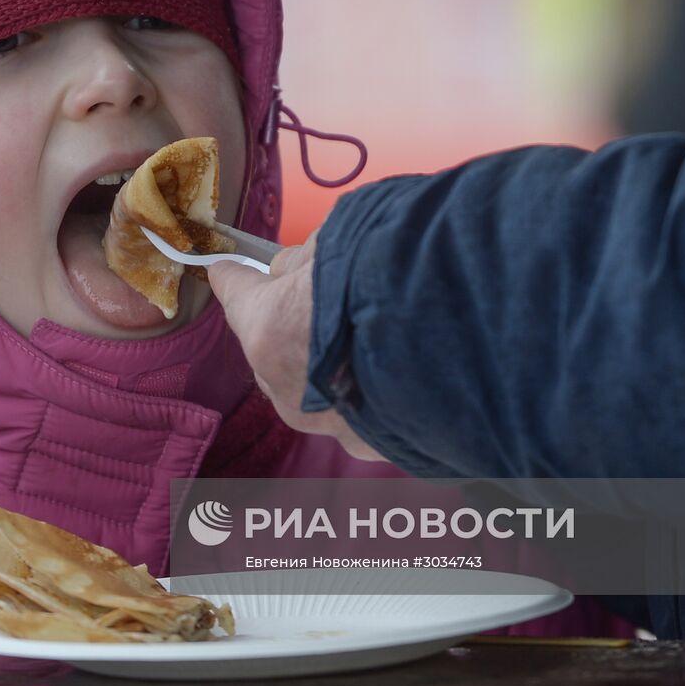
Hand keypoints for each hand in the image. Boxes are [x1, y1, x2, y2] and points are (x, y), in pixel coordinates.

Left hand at [207, 231, 383, 461]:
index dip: (236, 274)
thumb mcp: (338, 242)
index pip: (234, 291)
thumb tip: (294, 269)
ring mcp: (325, 423)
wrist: (456, 344)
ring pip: (308, 385)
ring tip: (365, 336)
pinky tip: (393, 370)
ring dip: (326, 362)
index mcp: (269, 330)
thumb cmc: (392, 279)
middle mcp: (286, 388)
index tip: (228, 267)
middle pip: (272, 343)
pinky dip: (364, 391)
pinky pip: (351, 410)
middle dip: (290, 321)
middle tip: (325, 295)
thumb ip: (307, 258)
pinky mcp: (366, 443)